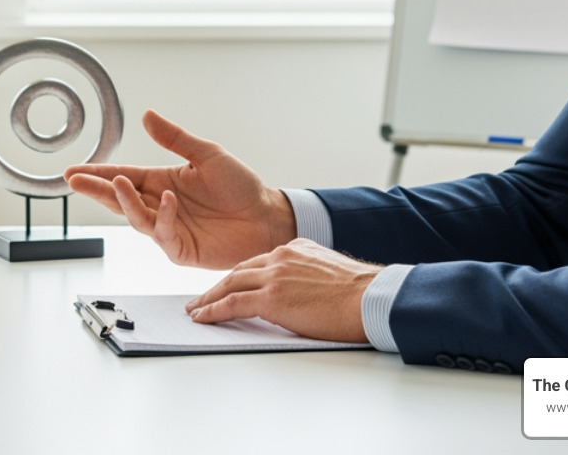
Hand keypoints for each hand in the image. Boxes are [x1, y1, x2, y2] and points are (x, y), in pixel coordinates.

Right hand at [63, 109, 295, 268]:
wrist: (267, 216)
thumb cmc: (241, 186)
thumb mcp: (207, 154)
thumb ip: (175, 138)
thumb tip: (147, 115)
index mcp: (161, 181)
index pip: (122, 176)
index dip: (97, 174)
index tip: (73, 171)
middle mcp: (159, 205)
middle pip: (119, 198)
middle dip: (97, 189)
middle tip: (76, 180)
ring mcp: (168, 229)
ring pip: (136, 217)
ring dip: (125, 201)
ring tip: (119, 183)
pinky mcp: (181, 249)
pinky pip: (163, 234)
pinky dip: (161, 217)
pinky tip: (166, 200)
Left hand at [185, 239, 377, 342]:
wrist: (371, 298)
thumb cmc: (360, 293)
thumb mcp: (329, 273)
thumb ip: (307, 276)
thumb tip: (300, 294)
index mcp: (295, 249)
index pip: (258, 262)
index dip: (239, 276)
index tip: (228, 285)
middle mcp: (280, 256)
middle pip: (238, 271)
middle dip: (217, 286)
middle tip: (202, 298)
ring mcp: (274, 275)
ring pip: (230, 285)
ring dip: (208, 299)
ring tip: (196, 310)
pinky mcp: (271, 298)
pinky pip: (232, 304)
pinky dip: (213, 311)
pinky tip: (202, 318)